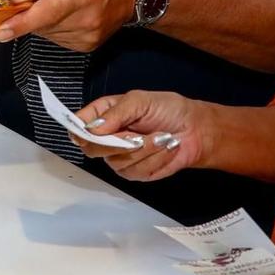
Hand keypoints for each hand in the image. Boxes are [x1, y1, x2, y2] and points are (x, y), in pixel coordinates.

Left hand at [0, 0, 143, 51]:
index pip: (46, 12)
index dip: (21, 23)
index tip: (1, 33)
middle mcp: (84, 21)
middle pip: (41, 22)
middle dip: (32, 11)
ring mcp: (86, 37)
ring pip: (46, 32)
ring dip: (44, 19)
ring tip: (62, 0)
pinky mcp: (86, 46)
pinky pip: (56, 38)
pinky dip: (54, 27)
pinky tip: (68, 13)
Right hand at [74, 91, 209, 180]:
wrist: (195, 130)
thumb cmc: (168, 110)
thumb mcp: (140, 101)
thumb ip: (115, 113)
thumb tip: (93, 128)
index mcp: (103, 116)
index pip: (79, 126)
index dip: (81, 131)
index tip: (94, 132)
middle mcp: (107, 138)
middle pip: (92, 149)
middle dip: (119, 143)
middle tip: (138, 135)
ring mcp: (119, 157)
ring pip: (117, 161)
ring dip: (145, 150)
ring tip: (162, 137)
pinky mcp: (135, 172)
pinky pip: (136, 171)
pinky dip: (155, 159)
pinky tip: (166, 148)